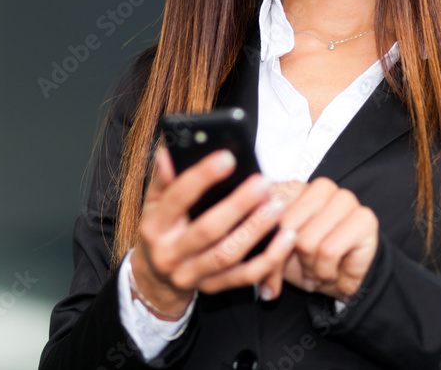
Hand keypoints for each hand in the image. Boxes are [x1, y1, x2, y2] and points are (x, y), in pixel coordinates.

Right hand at [131, 147, 297, 318]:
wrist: (154, 277)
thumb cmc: (161, 230)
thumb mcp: (155, 204)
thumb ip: (165, 179)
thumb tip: (169, 152)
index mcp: (155, 225)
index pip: (177, 198)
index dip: (202, 177)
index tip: (227, 158)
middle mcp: (170, 253)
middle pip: (208, 229)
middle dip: (238, 205)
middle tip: (263, 182)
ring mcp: (191, 274)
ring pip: (228, 254)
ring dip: (256, 229)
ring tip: (277, 206)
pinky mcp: (211, 288)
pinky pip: (244, 276)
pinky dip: (268, 259)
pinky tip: (286, 238)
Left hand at [256, 178, 377, 303]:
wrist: (338, 281)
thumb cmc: (304, 262)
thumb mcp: (273, 252)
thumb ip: (258, 244)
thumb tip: (241, 249)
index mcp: (296, 187)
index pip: (268, 208)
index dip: (264, 241)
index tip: (265, 259)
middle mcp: (320, 187)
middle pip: (286, 224)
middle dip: (290, 256)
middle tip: (301, 266)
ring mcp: (344, 199)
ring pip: (307, 240)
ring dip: (309, 267)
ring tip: (316, 269)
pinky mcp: (364, 218)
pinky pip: (328, 251)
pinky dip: (325, 271)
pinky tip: (331, 271)